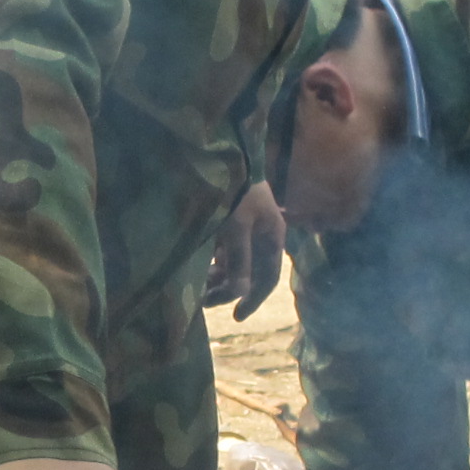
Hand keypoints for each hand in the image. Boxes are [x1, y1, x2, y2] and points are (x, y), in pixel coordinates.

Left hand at [205, 181, 285, 320]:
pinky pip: (223, 251)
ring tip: (197, 288)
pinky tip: (198, 269)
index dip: (254, 299)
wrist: (223, 153)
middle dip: (227, 289)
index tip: (236, 317)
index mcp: (272, 236)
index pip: (268, 278)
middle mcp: (261, 235)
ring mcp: (246, 228)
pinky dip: (212, 263)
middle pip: (248, 273)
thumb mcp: (235, 226)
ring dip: (218, 278)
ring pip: (233, 263)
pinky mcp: (230, 222)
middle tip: (203, 301)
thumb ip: (239, 260)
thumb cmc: (234, 190)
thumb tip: (242, 293)